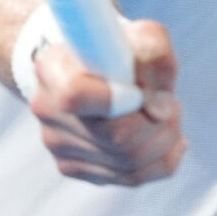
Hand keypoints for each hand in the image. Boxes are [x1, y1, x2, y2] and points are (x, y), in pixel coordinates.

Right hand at [29, 20, 185, 185]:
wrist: (94, 67)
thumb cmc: (120, 50)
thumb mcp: (144, 37)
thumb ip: (156, 59)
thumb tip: (159, 111)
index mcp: (53, 68)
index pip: (76, 95)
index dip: (118, 99)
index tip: (140, 92)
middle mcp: (46, 108)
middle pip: (117, 137)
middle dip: (158, 123)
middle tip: (170, 103)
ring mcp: (56, 144)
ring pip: (130, 164)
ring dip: (165, 140)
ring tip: (165, 116)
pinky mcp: (73, 167)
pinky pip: (132, 178)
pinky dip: (161, 159)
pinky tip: (159, 136)